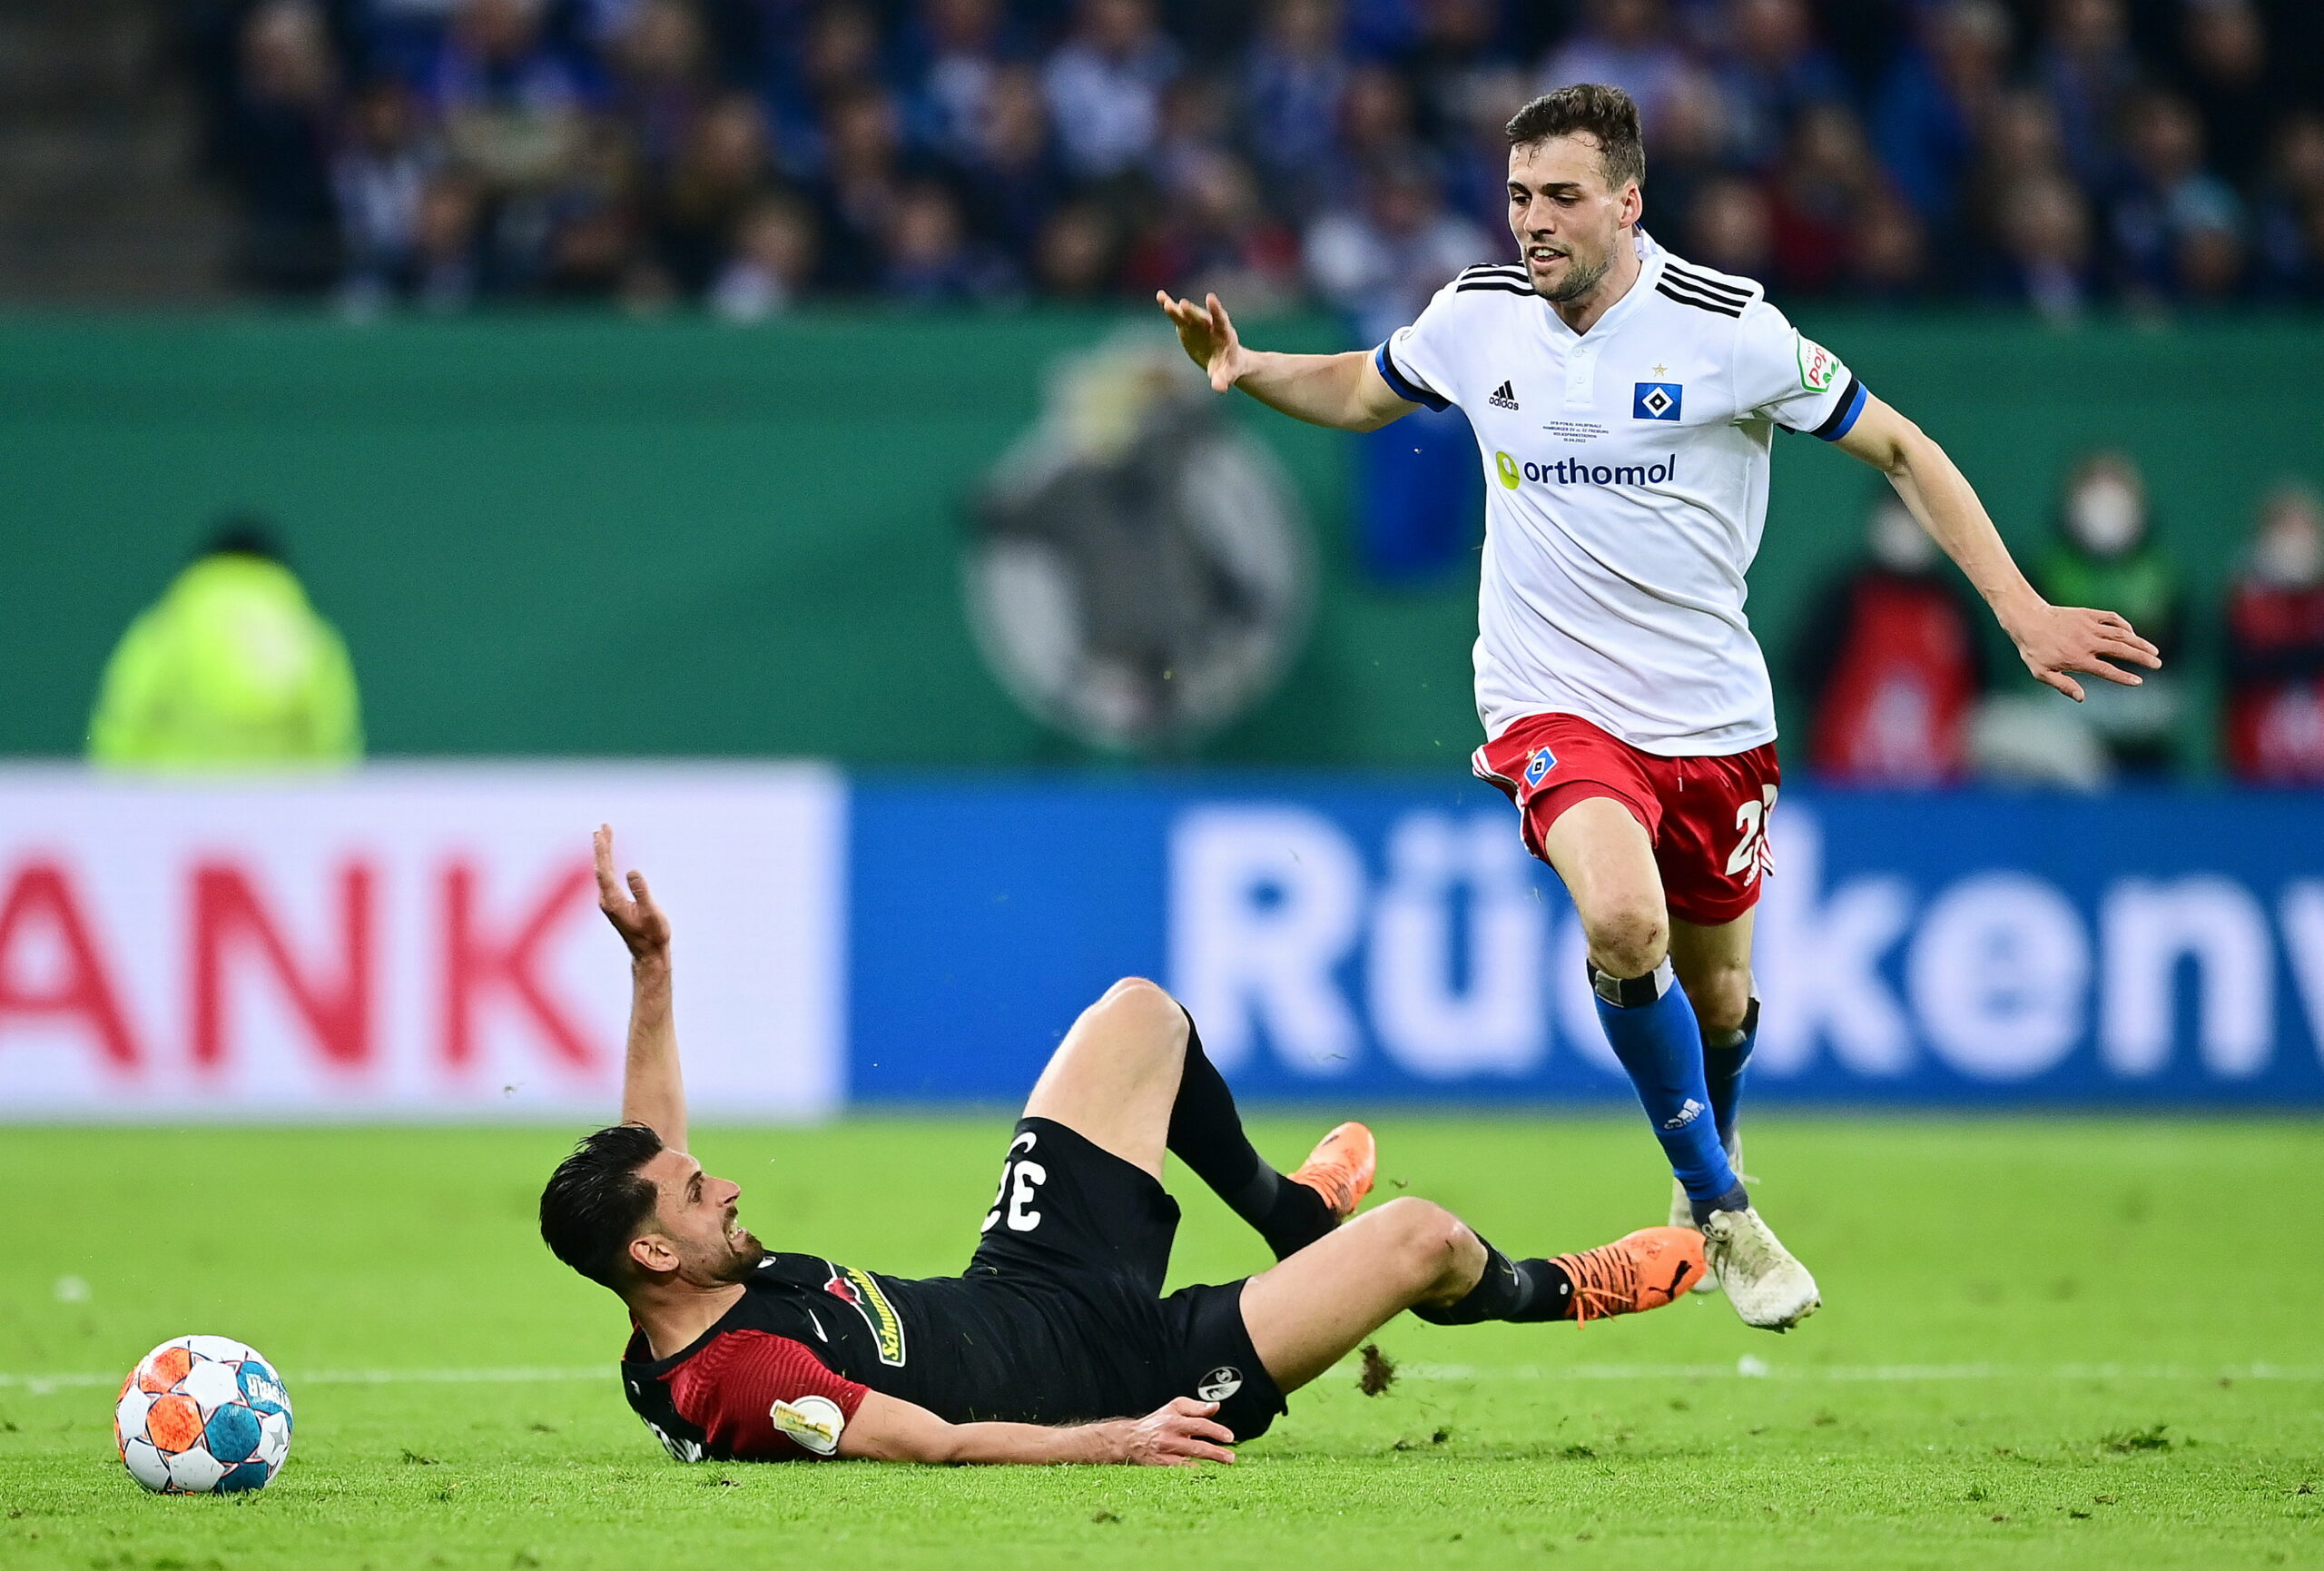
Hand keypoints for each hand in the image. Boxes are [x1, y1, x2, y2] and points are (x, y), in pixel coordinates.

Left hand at [593, 824, 670, 960]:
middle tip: (603, 826)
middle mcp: (606, 900)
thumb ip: (642, 892)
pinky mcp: (613, 903)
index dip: (603, 851)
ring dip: (604, 853)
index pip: (604, 871)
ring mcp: (608, 902)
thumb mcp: (652, 914)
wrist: (649, 954)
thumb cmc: (653, 935)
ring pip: (602, 872)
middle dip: (602, 846)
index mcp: (613, 901)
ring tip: (603, 835)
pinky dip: (607, 862)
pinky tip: (608, 857)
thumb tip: (632, 871)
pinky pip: (606, 877)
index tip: (602, 834)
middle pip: (601, 868)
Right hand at [1110, 1398, 1235, 1465]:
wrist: (1131, 1440)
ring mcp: (1164, 1456)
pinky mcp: (1160, 1469)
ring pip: (1189, 1464)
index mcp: (1173, 1421)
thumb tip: (1216, 1406)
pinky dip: (1193, 1475)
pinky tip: (1205, 1475)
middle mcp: (1168, 1438)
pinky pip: (1180, 1473)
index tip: (1229, 1437)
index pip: (1198, 1425)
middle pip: (1196, 1448)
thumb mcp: (1174, 1408)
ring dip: (1207, 1466)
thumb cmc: (1156, 1423)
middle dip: (1216, 1454)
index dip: (1215, 1431)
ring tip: (1223, 1468)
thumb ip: (1196, 1407)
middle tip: (1230, 1458)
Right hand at [1155, 291, 1251, 392]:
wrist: (1225, 362)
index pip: (1221, 319)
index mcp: (1224, 333)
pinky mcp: (1187, 327)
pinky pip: (1178, 316)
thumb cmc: (1229, 368)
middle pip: (1201, 317)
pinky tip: (1160, 296)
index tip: (1210, 299)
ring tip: (1165, 303)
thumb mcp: (1228, 375)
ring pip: (1187, 314)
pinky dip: (1169, 306)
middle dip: (1192, 312)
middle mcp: (1210, 325)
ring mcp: (1198, 324)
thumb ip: (1222, 379)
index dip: (1216, 309)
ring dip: (1177, 309)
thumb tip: (1219, 388)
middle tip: (1182, 305)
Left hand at [2002, 601, 2162, 701]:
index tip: (2139, 681)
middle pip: (2122, 650)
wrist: (2028, 619)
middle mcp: (2088, 642)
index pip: (2107, 670)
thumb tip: (2082, 698)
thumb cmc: (2034, 649)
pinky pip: (2112, 618)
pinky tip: (2131, 633)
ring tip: (2153, 651)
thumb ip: (2063, 685)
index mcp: (2078, 659)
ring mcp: (2090, 626)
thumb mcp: (2042, 672)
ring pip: (2121, 634)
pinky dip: (2124, 625)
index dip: (2124, 677)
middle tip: (2157, 664)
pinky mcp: (2089, 614)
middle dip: (2142, 658)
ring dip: (2139, 642)